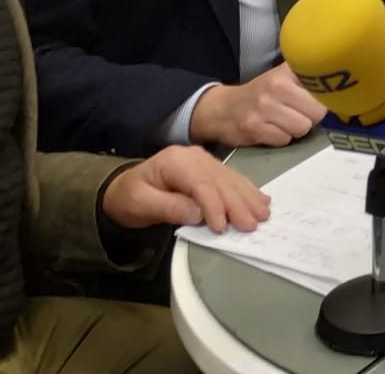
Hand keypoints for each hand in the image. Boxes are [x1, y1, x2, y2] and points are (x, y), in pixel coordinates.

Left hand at [101, 146, 270, 234]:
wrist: (122, 189)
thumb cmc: (129, 198)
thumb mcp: (141, 204)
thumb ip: (170, 207)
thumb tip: (200, 214)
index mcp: (176, 161)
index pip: (201, 183)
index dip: (215, 205)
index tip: (222, 227)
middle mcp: (194, 157)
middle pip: (221, 181)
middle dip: (238, 204)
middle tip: (252, 224)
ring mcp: (205, 161)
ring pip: (231, 180)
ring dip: (248, 198)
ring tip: (262, 215)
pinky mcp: (210, 169)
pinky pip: (232, 179)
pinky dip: (247, 191)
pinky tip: (260, 201)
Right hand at [189, 63, 326, 148]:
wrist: (220, 109)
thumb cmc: (261, 94)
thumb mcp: (283, 77)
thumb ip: (309, 79)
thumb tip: (344, 90)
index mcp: (287, 71)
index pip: (323, 88)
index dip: (326, 99)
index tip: (325, 101)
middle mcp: (276, 86)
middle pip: (317, 112)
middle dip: (311, 117)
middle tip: (299, 114)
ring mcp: (264, 107)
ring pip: (302, 127)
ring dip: (296, 129)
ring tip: (284, 122)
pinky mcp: (254, 128)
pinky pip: (284, 140)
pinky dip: (281, 139)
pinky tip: (271, 130)